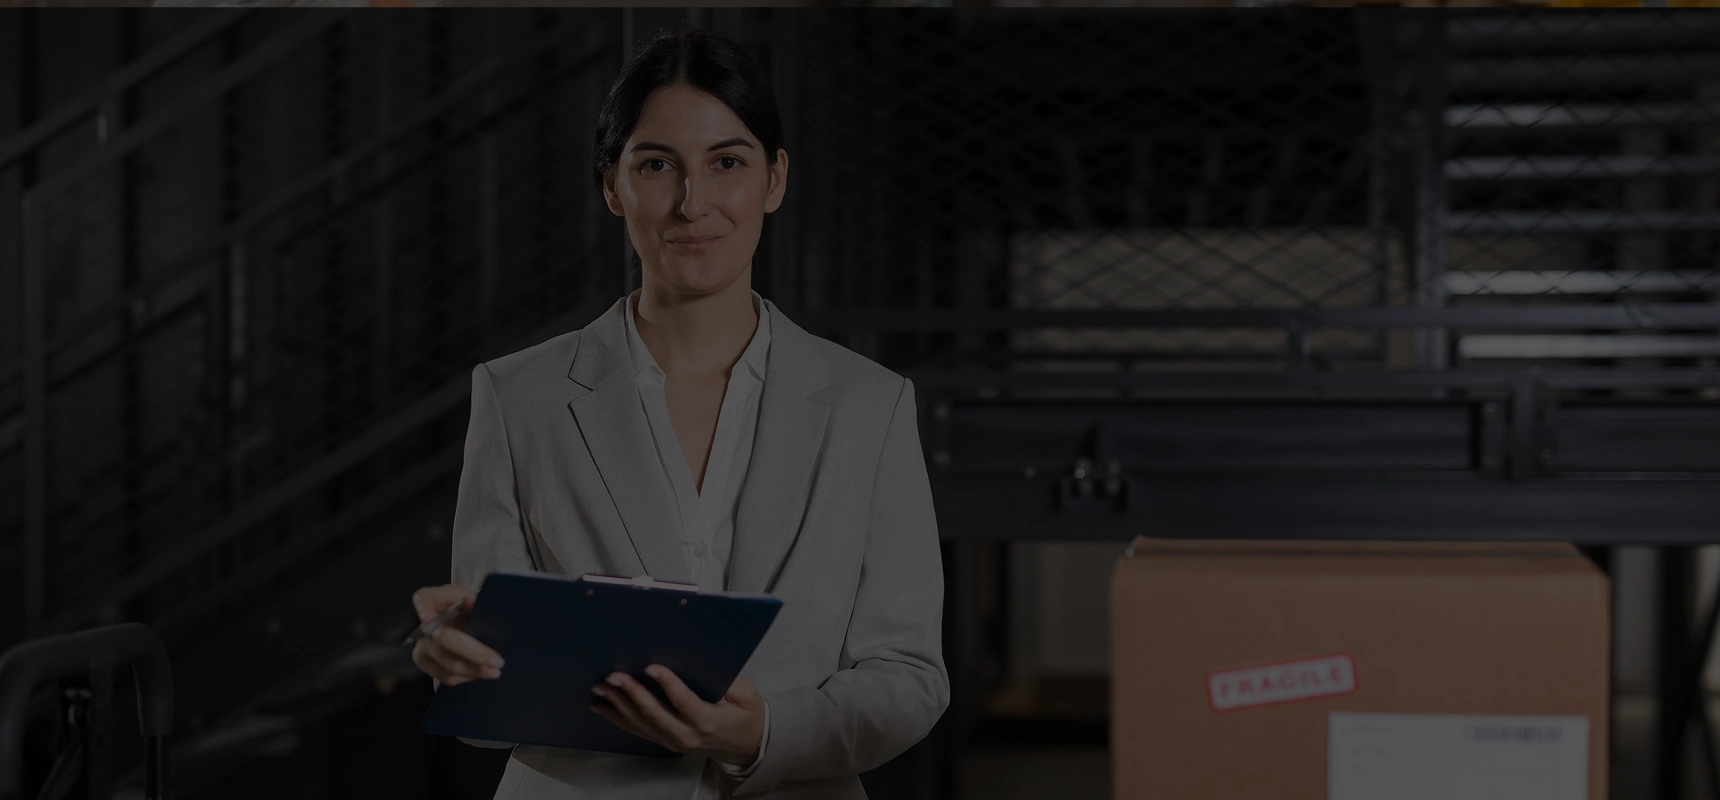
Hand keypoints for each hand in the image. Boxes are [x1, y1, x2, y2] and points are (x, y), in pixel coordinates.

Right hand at [409, 584, 504, 685]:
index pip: (424, 599)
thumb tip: (470, 602)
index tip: (428, 616)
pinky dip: (467, 676)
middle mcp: (423, 624)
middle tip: (497, 661)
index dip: (425, 608)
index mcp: (431, 600)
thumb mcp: (468, 598)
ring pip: (448, 664)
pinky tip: (479, 672)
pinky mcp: (425, 663)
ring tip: (494, 671)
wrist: (456, 624)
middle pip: (445, 640)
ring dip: (474, 670)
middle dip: (475, 654)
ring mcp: (421, 646)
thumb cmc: (464, 609)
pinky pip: (446, 676)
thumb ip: (469, 598)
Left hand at [590, 666, 765, 767]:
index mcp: (707, 720)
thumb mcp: (748, 695)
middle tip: (613, 676)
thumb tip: (703, 666)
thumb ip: (729, 683)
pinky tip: (603, 707)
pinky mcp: (665, 741)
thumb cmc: (746, 716)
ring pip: (640, 723)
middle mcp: (686, 734)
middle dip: (631, 693)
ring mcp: (673, 740)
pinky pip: (638, 730)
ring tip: (601, 687)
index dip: (667, 683)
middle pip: (654, 713)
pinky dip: (618, 718)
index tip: (651, 667)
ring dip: (618, 704)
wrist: (746, 746)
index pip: (683, 701)